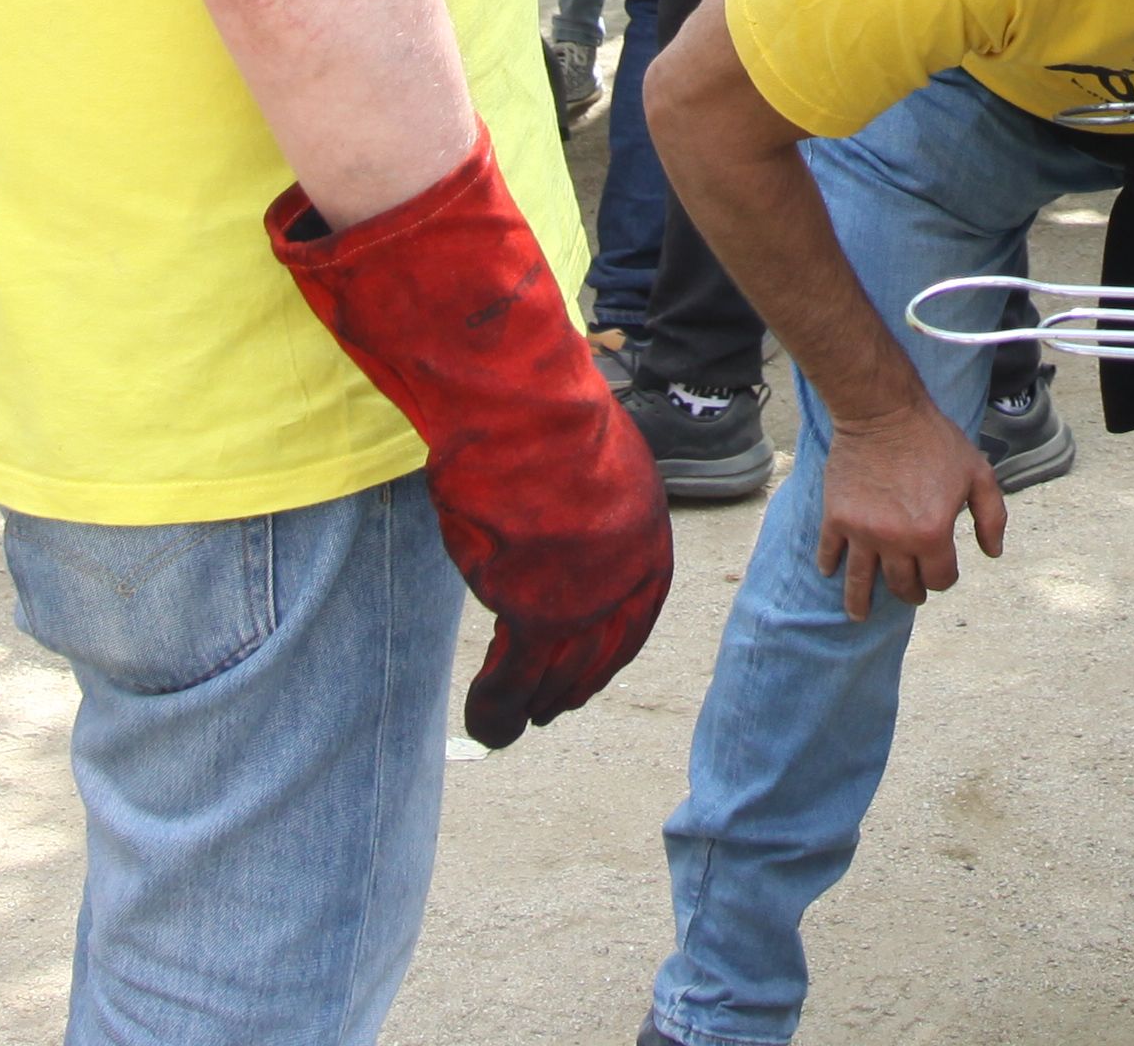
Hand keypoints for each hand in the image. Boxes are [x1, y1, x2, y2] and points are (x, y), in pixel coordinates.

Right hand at [269, 164, 676, 745]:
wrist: (523, 407)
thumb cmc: (545, 417)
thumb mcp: (592, 462)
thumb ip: (591, 508)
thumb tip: (569, 518)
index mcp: (646, 538)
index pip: (636, 615)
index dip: (609, 649)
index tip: (587, 672)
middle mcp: (624, 575)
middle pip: (600, 651)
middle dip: (574, 683)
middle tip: (550, 707)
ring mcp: (582, 596)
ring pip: (556, 674)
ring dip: (531, 705)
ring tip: (511, 726)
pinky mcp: (533, 609)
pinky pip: (514, 675)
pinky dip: (498, 704)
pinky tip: (486, 721)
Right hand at [815, 394, 1005, 617]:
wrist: (883, 412)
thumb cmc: (935, 441)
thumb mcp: (978, 473)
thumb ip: (992, 517)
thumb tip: (991, 554)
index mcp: (932, 534)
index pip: (940, 579)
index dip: (944, 578)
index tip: (941, 571)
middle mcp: (896, 541)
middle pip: (902, 586)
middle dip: (910, 592)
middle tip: (910, 592)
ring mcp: (862, 532)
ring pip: (860, 583)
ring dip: (859, 603)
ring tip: (858, 615)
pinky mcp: (836, 518)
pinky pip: (830, 553)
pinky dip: (830, 566)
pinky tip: (831, 573)